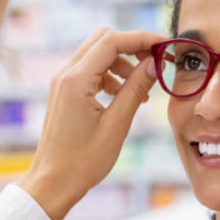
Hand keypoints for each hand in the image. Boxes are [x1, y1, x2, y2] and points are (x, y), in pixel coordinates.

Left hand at [16, 28, 164, 219]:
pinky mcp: (66, 91)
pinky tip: (125, 95)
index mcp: (76, 80)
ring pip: (98, 53)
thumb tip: (154, 64)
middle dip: (133, 45)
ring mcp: (64, 82)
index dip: (142, 39)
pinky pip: (92, 70)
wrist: (54, 181)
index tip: (166, 46)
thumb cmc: (83, 160)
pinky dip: (112, 74)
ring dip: (124, 62)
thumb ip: (135, 89)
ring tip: (142, 87)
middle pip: (104, 40)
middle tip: (157, 62)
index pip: (112, 41)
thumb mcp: (117, 125)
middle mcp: (66, 74)